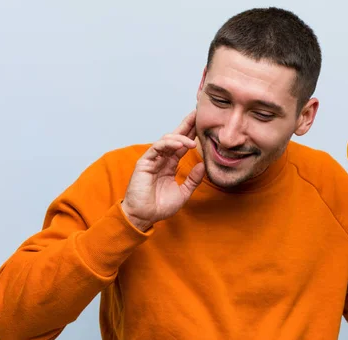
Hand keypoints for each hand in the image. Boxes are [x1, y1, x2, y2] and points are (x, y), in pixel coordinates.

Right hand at [122, 110, 204, 230]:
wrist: (144, 216)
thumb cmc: (160, 206)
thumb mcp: (183, 193)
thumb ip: (193, 179)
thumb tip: (204, 165)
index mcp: (170, 165)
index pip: (182, 145)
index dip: (191, 134)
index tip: (202, 124)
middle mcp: (161, 159)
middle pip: (175, 137)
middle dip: (186, 125)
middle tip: (197, 114)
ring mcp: (152, 159)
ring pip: (166, 140)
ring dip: (180, 138)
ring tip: (193, 142)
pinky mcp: (144, 162)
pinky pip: (157, 148)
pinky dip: (168, 144)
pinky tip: (180, 144)